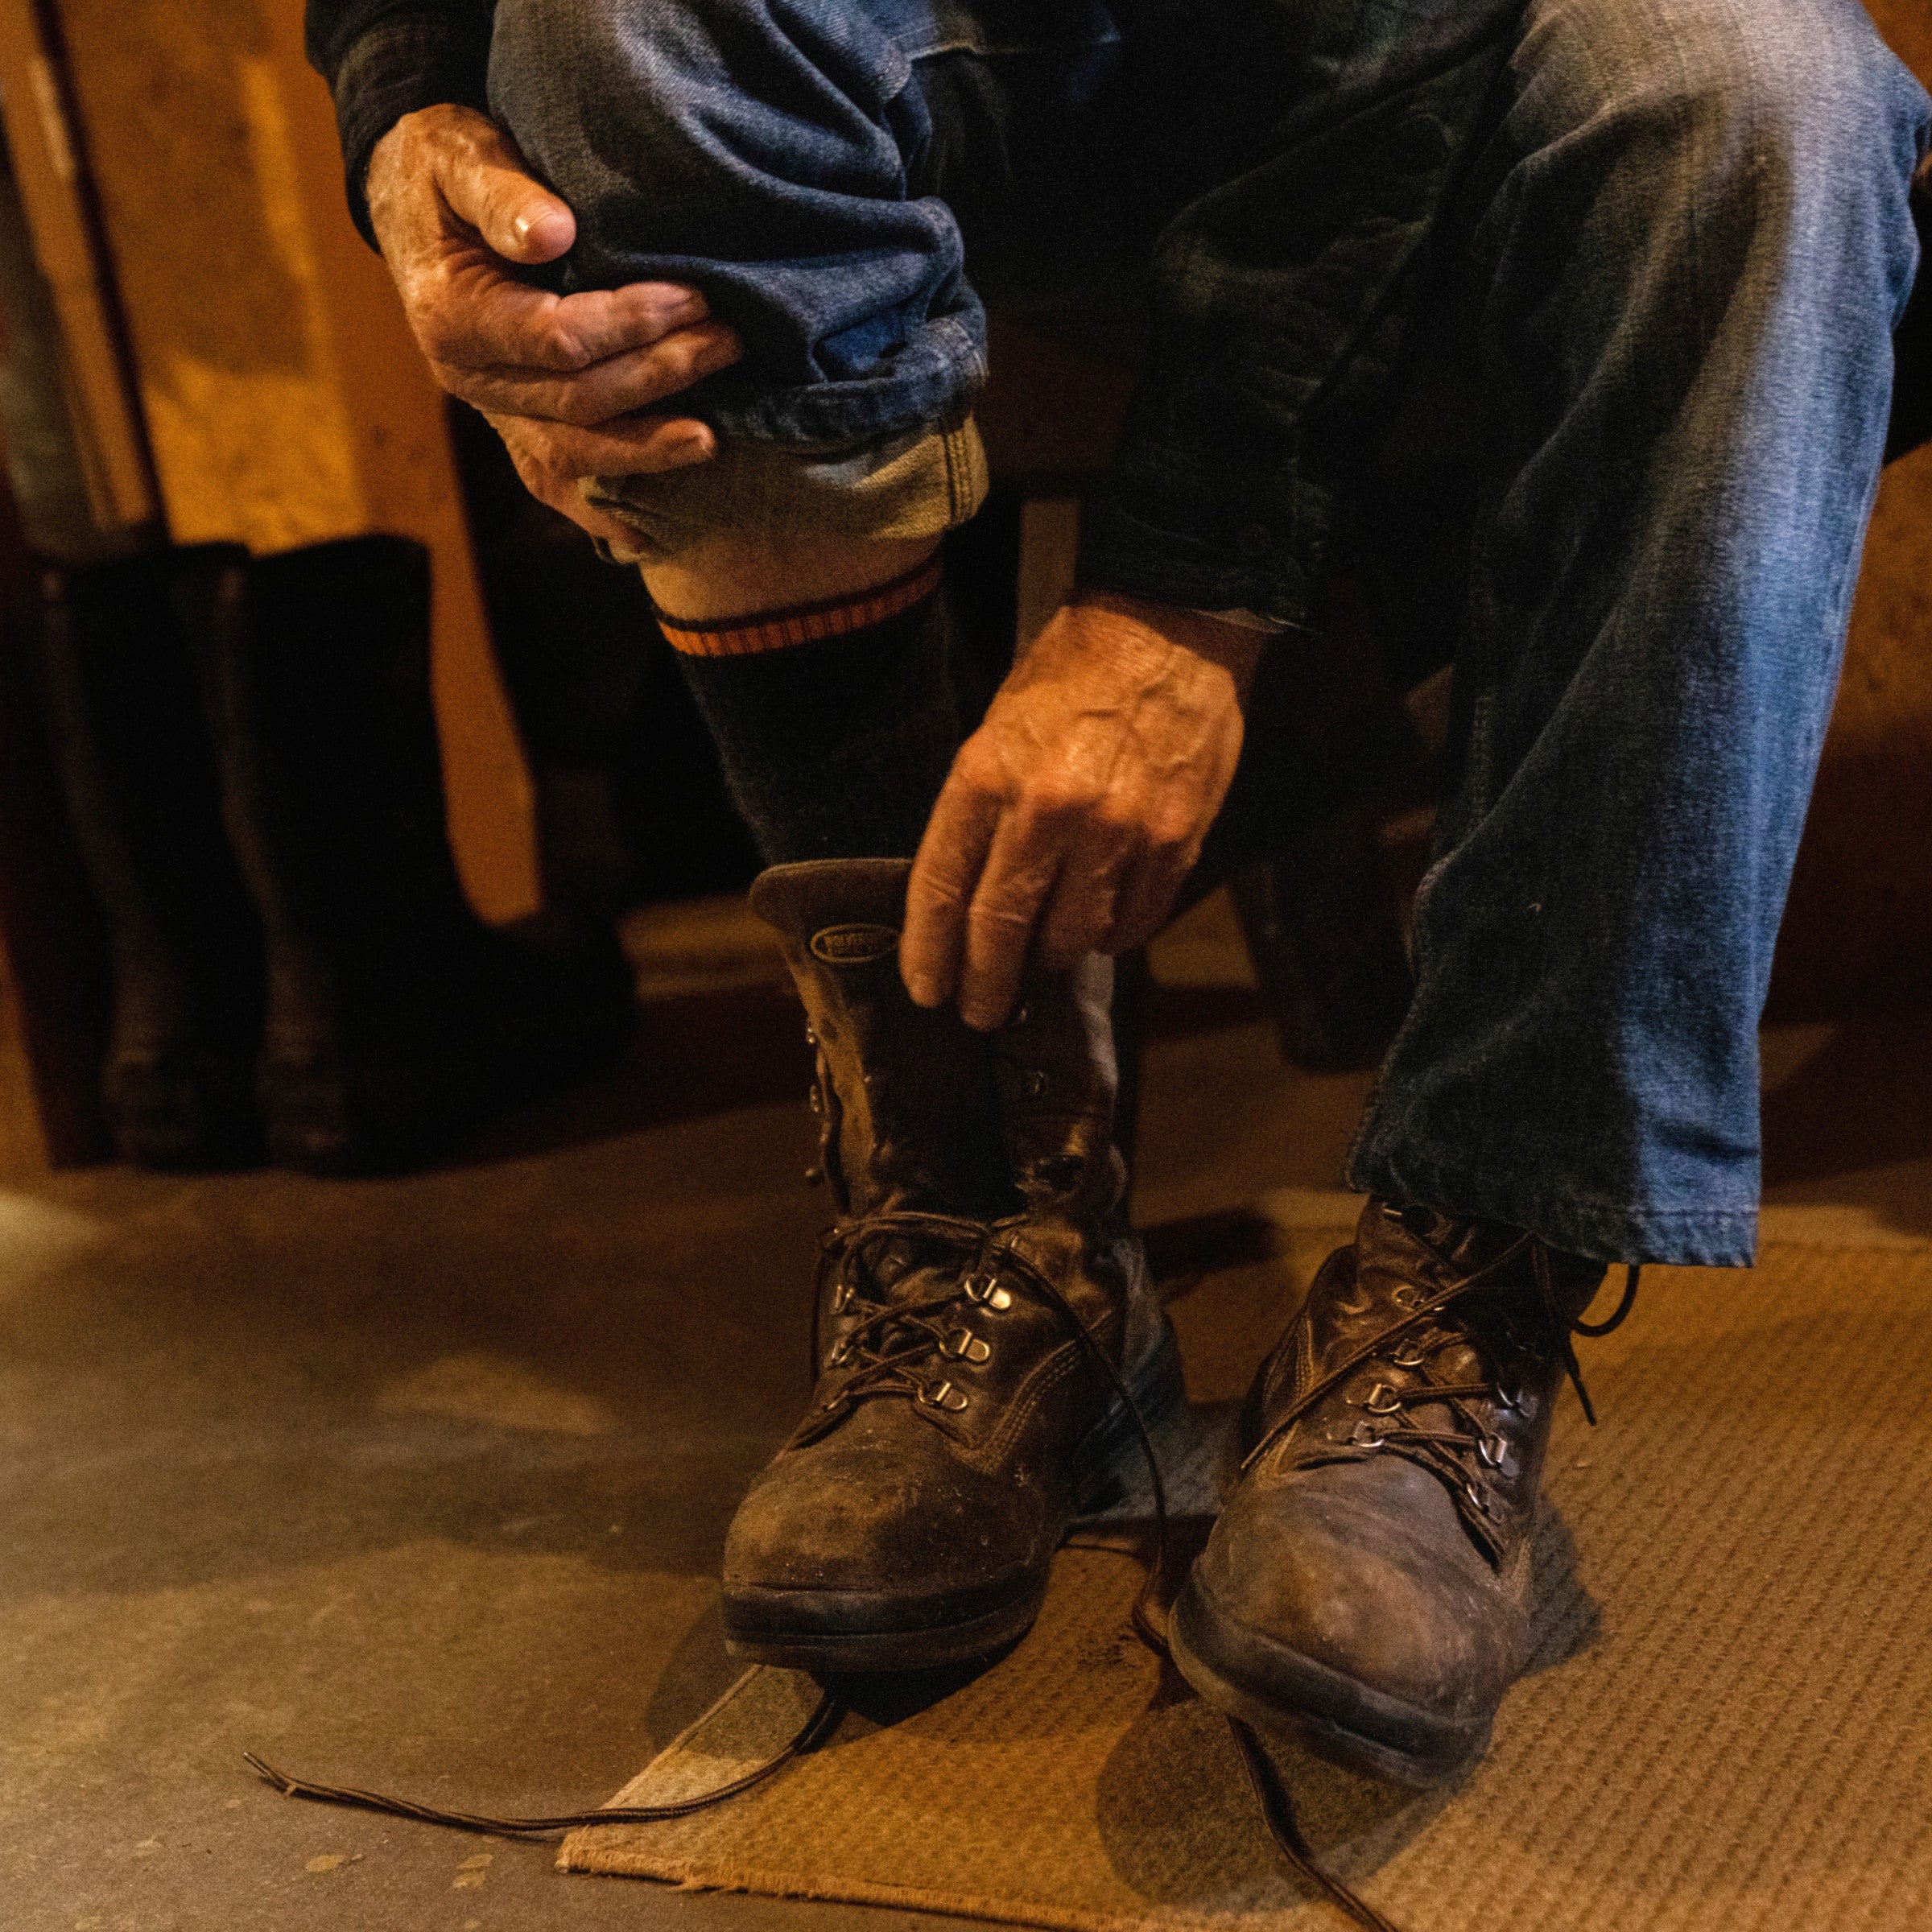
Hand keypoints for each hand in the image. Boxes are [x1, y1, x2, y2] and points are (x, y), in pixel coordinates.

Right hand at [364, 105, 744, 540]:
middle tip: (728, 342)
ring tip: (712, 437)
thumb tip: (553, 234)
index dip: (628, 324)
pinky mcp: (514, 429)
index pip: (554, 339)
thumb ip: (501, 193)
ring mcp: (492, 414)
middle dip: (660, 375)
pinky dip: (602, 512)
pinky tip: (649, 533)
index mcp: (451, 316)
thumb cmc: (447, 172)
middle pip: (577, 400)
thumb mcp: (460, 154)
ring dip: (647, 450)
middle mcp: (469, 380)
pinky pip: (557, 485)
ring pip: (574, 455)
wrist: (418, 206)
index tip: (693, 297)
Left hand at [902, 593, 1262, 1029]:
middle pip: (1002, 928)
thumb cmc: (1071, 677)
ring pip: (1073, 937)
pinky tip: (1104, 926)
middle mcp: (1047, 810)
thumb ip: (981, 811)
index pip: (943, 887)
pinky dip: (1114, 935)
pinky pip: (1136, 921)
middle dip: (985, 983)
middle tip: (979, 1012)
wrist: (1167, 627)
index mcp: (987, 775)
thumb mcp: (999, 729)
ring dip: (1054, 957)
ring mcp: (1116, 830)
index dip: (930, 950)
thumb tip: (968, 897)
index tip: (926, 989)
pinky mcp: (1175, 840)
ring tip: (1046, 956)